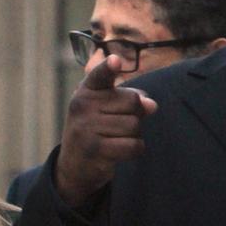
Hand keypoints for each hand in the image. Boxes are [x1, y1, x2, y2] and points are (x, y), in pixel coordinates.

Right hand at [56, 55, 158, 207]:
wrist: (74, 164)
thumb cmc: (96, 129)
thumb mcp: (107, 108)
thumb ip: (130, 100)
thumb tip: (151, 105)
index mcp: (86, 91)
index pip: (100, 75)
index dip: (109, 67)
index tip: (116, 61)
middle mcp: (82, 106)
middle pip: (133, 102)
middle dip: (135, 115)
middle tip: (118, 125)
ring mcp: (86, 128)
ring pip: (134, 125)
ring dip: (134, 134)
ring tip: (117, 138)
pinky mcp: (95, 150)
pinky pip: (133, 145)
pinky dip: (135, 149)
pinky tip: (122, 150)